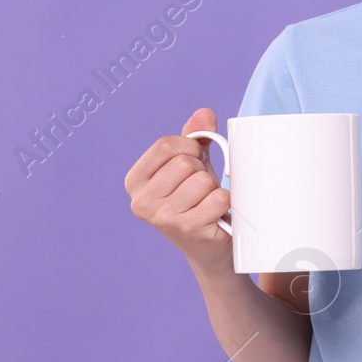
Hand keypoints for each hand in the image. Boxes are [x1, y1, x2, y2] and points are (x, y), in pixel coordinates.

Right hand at [124, 108, 232, 275]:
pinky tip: (217, 215)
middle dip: (202, 171)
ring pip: (202, 180)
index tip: (194, 161)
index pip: (165, 145)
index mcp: (135, 181)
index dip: (189, 148)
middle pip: (184, 162)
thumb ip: (194, 137)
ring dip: (213, 188)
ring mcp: (163, 218)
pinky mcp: (188, 229)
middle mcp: (142, 201)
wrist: (210, 248)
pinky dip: (225, 202)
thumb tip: (204, 114)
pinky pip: (218, 198)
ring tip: (208, 203)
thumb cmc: (198, 201)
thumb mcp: (192, 165)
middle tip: (201, 190)